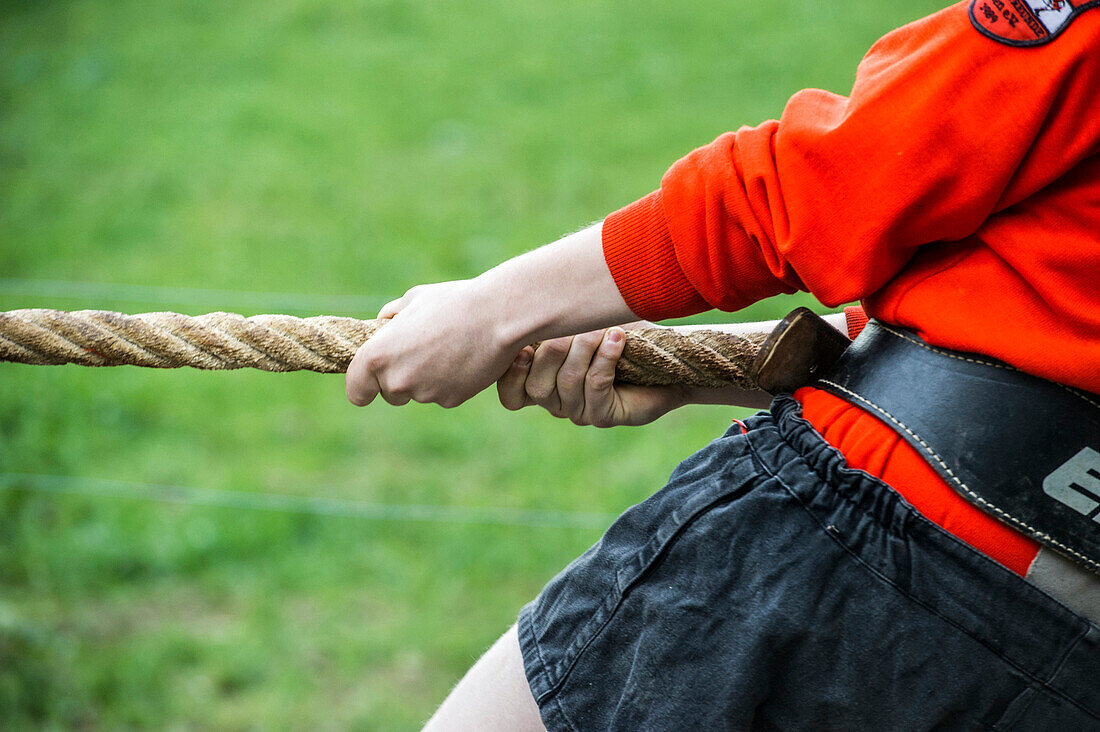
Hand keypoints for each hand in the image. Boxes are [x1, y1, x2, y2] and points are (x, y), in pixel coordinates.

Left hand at [345, 279, 517, 407]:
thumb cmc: (453, 302)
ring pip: (419, 393)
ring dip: (427, 378)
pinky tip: (464, 358)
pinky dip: (451, 382)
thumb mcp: (414, 299)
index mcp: (378, 356)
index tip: (370, 383)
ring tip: (449, 348)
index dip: (363, 387)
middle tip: (422, 353)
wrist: (497, 316)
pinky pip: (443, 395)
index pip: (356, 391)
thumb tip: (383, 324)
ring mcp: (425, 394)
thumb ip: (392, 317)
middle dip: (400, 379)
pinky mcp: (451, 400)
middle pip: (389, 394)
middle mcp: (397, 380)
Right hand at [496, 323, 691, 426]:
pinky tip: (617, 338)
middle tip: (573, 324)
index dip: (511, 376)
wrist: (666, 355)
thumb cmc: (617, 330)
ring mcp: (580, 411)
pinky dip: (604, 357)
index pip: (511, 396)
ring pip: (567, 382)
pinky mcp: (606, 414)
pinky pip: (596, 385)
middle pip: (537, 387)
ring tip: (601, 327)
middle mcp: (556, 402)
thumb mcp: (580, 320)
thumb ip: (551, 317)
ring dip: (583, 348)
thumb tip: (529, 291)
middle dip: (552, 350)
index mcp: (542, 383)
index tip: (521, 348)